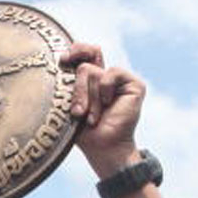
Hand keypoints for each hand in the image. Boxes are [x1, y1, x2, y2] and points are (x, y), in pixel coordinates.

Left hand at [60, 43, 145, 176]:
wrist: (102, 147)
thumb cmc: (83, 131)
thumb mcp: (69, 104)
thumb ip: (69, 81)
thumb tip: (63, 57)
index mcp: (90, 80)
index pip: (85, 53)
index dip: (76, 50)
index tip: (64, 59)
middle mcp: (106, 77)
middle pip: (84, 66)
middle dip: (77, 91)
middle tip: (78, 113)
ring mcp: (120, 81)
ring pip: (93, 72)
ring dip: (89, 98)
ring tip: (92, 117)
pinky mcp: (134, 84)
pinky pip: (111, 73)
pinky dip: (104, 90)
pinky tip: (108, 104)